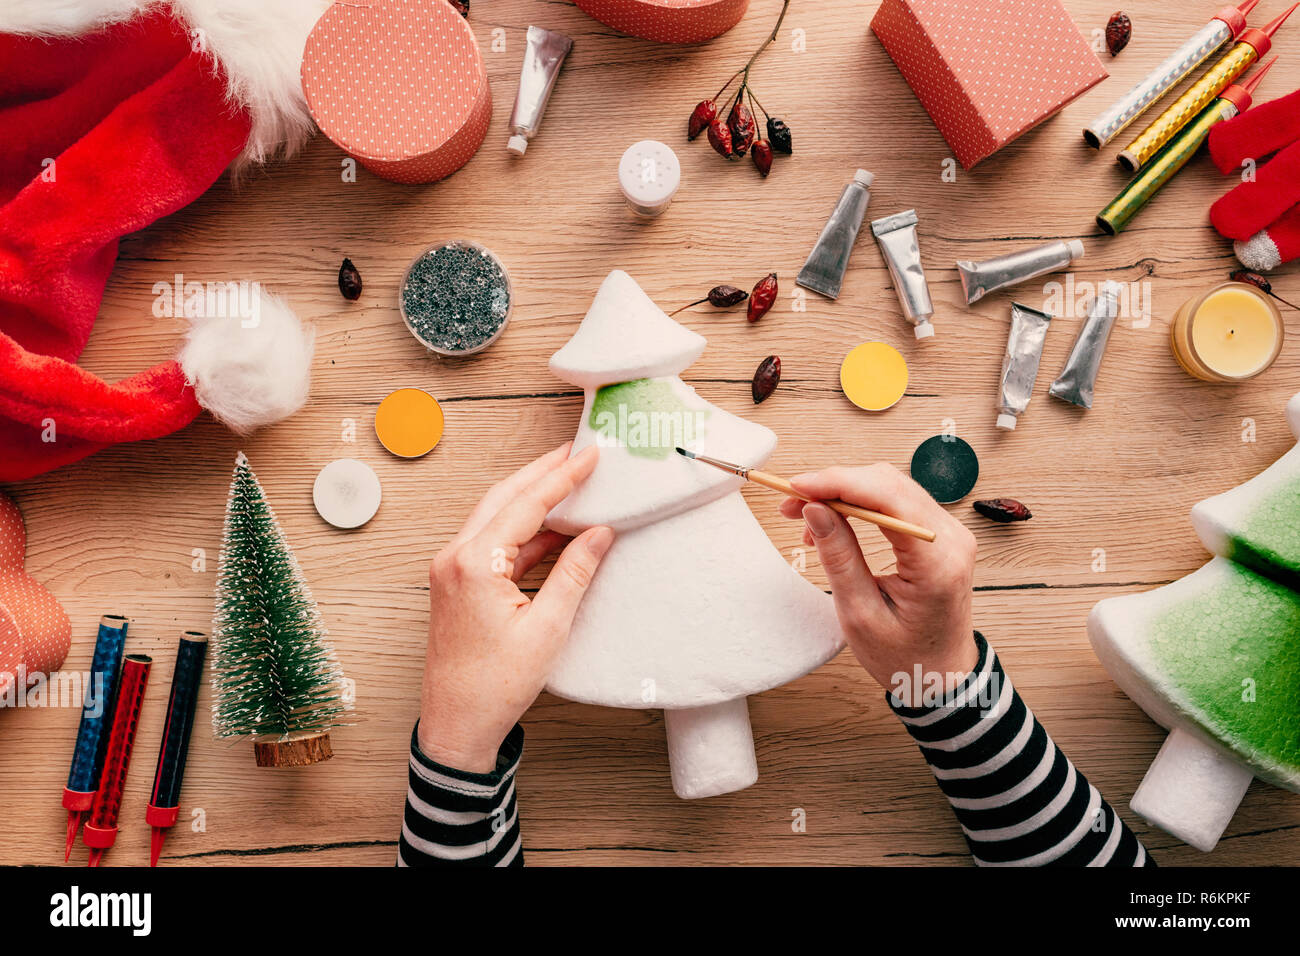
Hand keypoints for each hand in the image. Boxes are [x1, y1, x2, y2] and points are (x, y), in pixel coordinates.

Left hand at [419, 443, 613, 771]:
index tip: (589, 456)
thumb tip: (599, 533)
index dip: (562, 477)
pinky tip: (554, 529)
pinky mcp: (457, 584)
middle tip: (577, 453)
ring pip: (496, 517)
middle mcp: (455, 558)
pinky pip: (493, 544)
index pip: (525, 504)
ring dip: (532, 499)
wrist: (457, 725)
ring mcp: (451, 570)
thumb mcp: (548, 628)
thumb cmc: (496, 686)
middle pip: (504, 498)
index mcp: (475, 563)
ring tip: (569, 482)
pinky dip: (524, 532)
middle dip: (542, 473)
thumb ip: (575, 573)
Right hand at [779, 464, 978, 703]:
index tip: (797, 486)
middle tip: (791, 502)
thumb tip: (814, 510)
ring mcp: (951, 532)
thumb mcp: (860, 614)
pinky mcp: (941, 534)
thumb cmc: (904, 657)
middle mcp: (952, 538)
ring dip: (844, 492)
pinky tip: (832, 522)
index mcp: (937, 562)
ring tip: (805, 516)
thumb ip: (839, 557)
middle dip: (835, 485)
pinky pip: (897, 502)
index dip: (839, 483)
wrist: (942, 677)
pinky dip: (860, 504)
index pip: (888, 498)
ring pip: (890, 488)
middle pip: (888, 485)